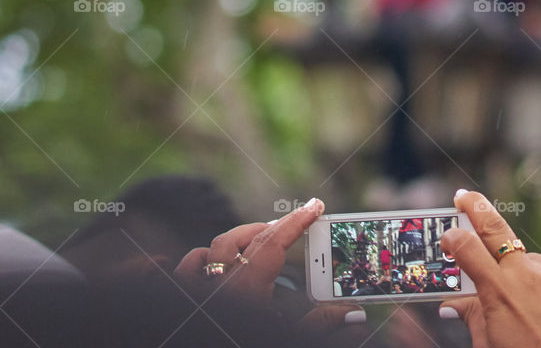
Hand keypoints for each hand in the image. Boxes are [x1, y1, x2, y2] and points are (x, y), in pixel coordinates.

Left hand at [174, 198, 364, 330]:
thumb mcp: (288, 340)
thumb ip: (319, 326)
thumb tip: (353, 316)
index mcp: (245, 291)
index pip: (273, 242)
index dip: (296, 221)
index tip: (314, 205)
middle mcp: (218, 285)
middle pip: (239, 239)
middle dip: (267, 229)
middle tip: (290, 228)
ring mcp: (199, 291)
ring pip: (212, 250)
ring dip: (236, 241)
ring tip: (258, 241)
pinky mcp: (188, 299)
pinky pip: (188, 268)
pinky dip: (202, 260)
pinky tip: (214, 262)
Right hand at [439, 190, 540, 347]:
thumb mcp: (489, 344)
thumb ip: (472, 316)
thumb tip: (451, 305)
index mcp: (497, 290)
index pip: (465, 245)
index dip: (452, 237)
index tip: (447, 238)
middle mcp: (526, 274)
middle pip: (495, 228)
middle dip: (476, 207)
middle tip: (463, 196)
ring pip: (529, 264)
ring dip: (523, 278)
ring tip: (531, 312)